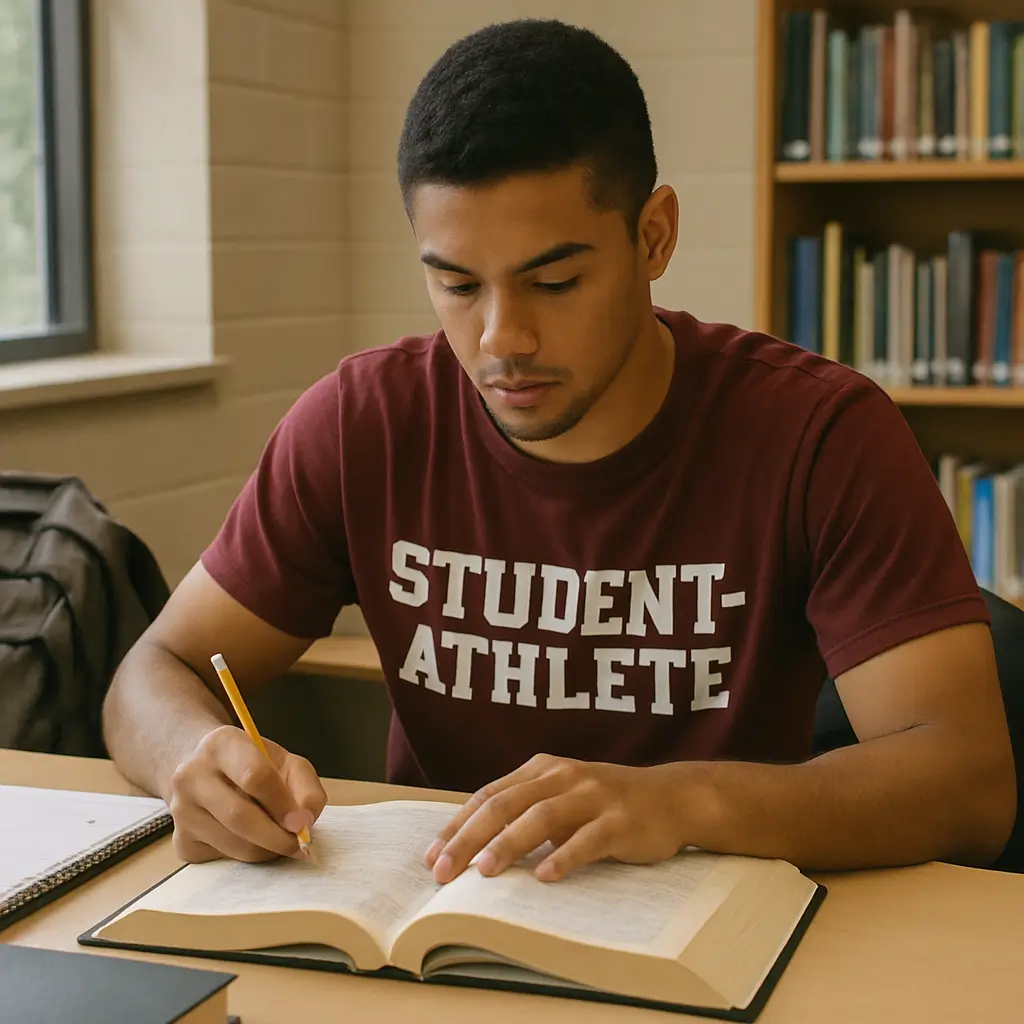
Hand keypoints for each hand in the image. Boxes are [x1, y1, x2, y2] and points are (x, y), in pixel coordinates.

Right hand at [168, 725, 326, 863]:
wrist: (203, 769)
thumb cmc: (251, 764)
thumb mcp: (284, 760)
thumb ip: (305, 787)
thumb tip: (305, 823)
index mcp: (221, 744)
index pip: (254, 776)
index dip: (282, 803)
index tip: (302, 822)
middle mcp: (191, 776)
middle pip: (239, 816)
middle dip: (277, 837)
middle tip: (299, 844)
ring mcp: (181, 811)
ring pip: (233, 844)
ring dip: (266, 849)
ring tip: (280, 839)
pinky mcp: (181, 841)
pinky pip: (223, 858)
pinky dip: (248, 855)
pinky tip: (253, 839)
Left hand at [424, 754, 687, 883]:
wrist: (670, 797)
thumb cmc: (605, 803)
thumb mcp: (561, 796)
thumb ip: (525, 811)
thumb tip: (471, 847)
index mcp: (542, 769)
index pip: (489, 796)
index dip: (458, 825)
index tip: (432, 856)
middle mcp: (563, 776)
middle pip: (506, 805)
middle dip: (470, 838)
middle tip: (444, 870)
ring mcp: (593, 796)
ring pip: (542, 818)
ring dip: (510, 844)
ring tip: (484, 871)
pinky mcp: (620, 820)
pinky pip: (588, 839)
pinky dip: (565, 857)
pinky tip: (546, 877)